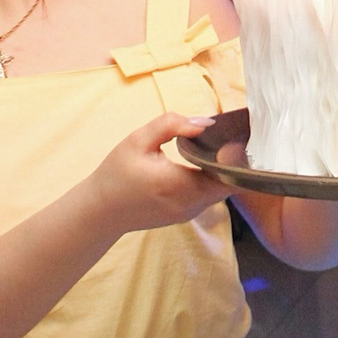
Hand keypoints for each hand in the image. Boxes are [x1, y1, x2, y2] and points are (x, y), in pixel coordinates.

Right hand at [84, 112, 222, 236]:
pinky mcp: (186, 215)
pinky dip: (210, 179)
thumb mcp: (138, 140)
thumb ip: (172, 125)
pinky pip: (209, 196)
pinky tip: (201, 162)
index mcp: (179, 185)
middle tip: (227, 136)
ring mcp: (189, 213)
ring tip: (215, 146)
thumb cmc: (117, 173)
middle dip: (231, 160)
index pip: (228, 176)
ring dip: (221, 170)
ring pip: (220, 190)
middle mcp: (190, 204)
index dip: (237, 157)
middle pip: (229, 182)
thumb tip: (206, 122)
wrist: (101, 211)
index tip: (234, 136)